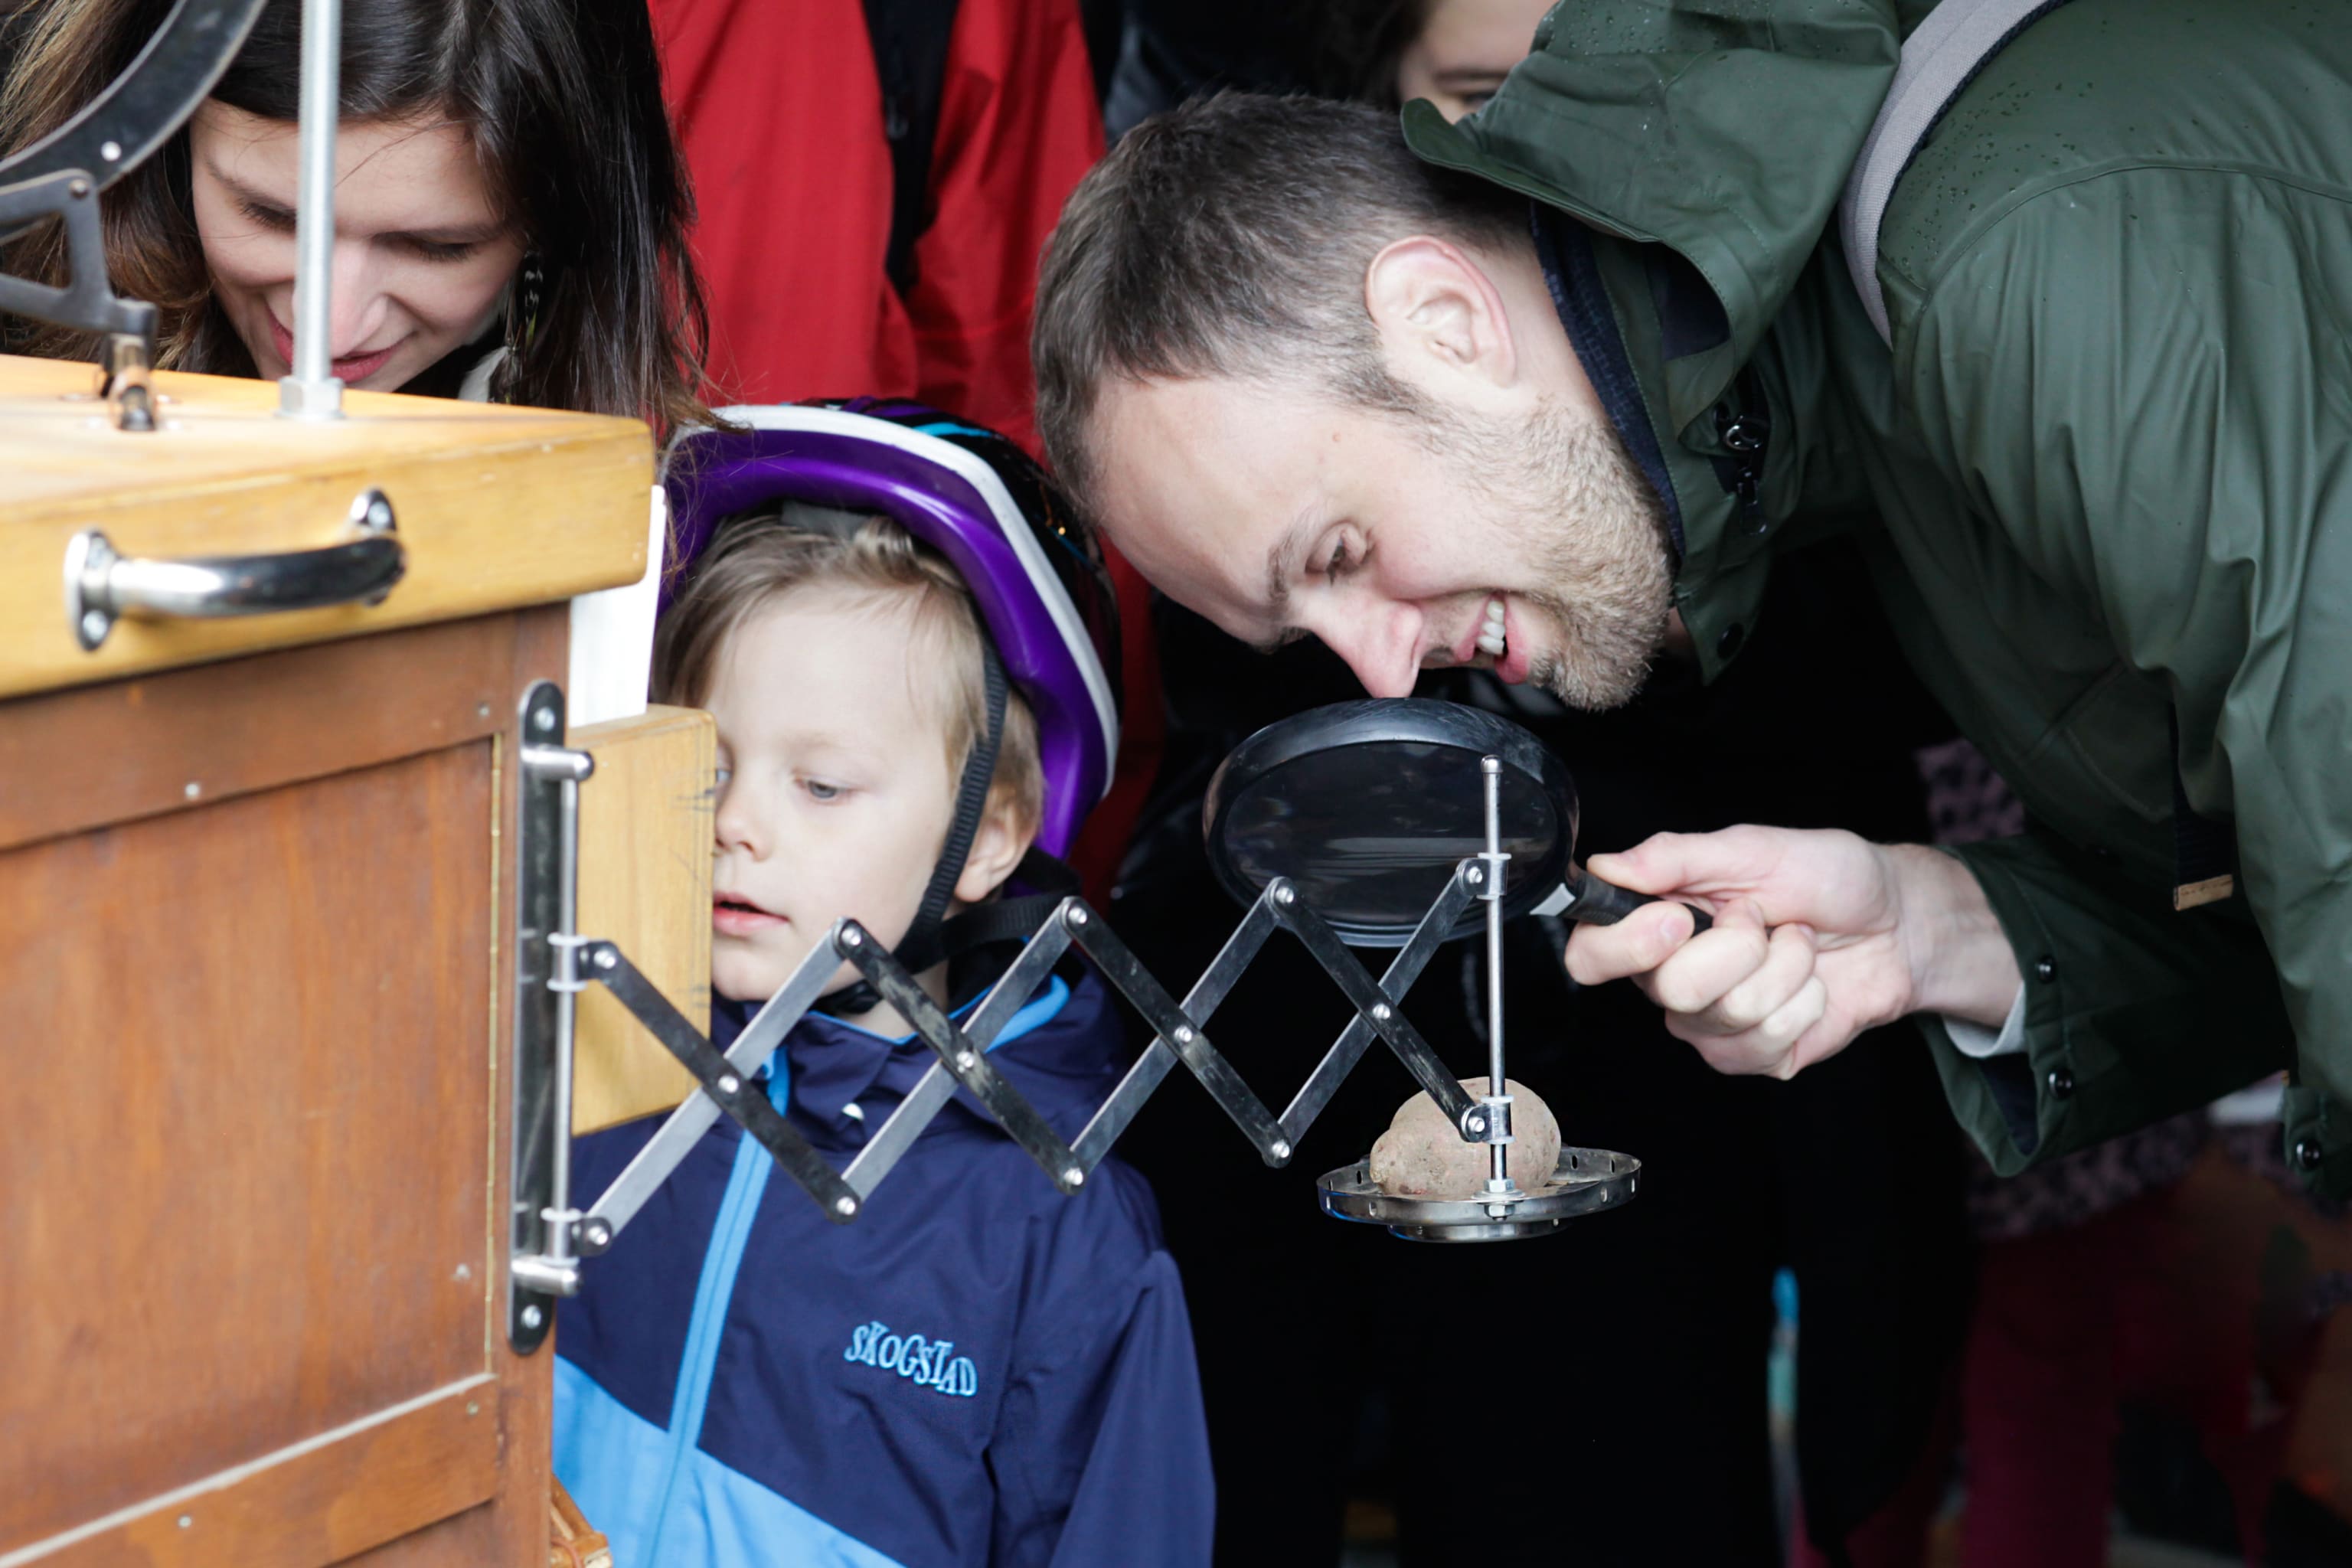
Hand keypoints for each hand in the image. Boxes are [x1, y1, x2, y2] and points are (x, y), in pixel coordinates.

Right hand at [1562, 826, 2018, 1079]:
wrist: (1895, 923)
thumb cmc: (1826, 877)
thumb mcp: (1753, 848)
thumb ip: (1675, 856)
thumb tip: (1606, 865)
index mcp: (1654, 923)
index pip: (1591, 956)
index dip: (1626, 947)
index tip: (1678, 920)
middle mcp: (1670, 978)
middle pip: (1671, 989)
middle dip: (1739, 946)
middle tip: (1763, 918)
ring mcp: (1710, 1023)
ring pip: (1728, 1013)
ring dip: (1785, 968)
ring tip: (1796, 944)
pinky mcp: (1752, 1055)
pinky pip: (1767, 1040)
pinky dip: (1806, 1003)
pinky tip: (1810, 984)